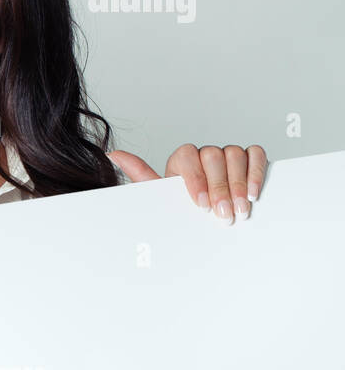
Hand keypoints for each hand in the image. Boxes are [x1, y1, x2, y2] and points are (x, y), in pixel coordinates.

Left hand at [107, 143, 267, 224]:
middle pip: (215, 156)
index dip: (196, 180)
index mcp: (182, 159)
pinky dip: (256, 172)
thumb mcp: (162, 194)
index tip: (200, 206)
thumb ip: (141, 174)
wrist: (206, 216)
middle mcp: (205, 153)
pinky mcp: (249, 158)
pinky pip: (256, 154)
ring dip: (239, 184)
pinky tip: (254, 193)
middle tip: (223, 214)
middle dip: (220, 188)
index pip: (189, 156)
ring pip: (235, 154)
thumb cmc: (182, 205)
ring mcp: (228, 154)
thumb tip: (112, 154)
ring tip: (241, 209)